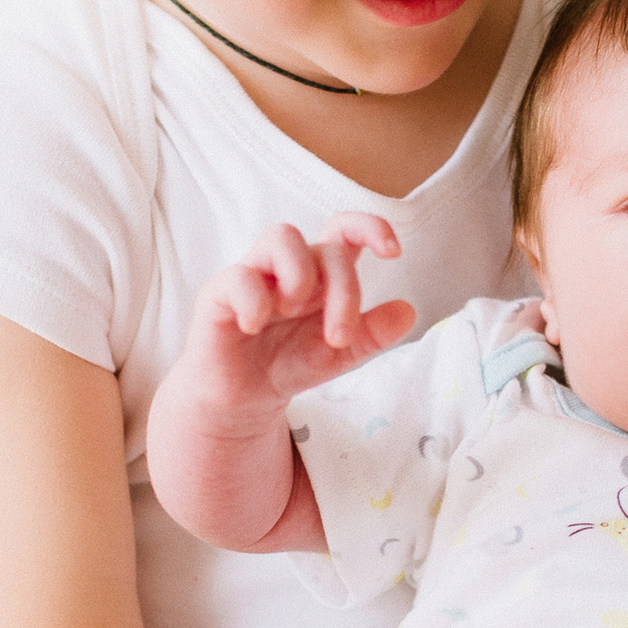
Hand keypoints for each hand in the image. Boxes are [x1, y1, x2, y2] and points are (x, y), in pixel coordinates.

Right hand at [184, 216, 415, 413]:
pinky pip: (240, 276)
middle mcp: (288, 267)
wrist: (242, 400)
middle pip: (325, 247)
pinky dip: (254, 302)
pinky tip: (255, 327)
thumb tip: (408, 311)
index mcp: (320, 275)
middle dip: (343, 291)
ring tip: (292, 313)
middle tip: (338, 336)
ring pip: (281, 236)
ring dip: (300, 276)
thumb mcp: (340, 354)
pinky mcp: (219, 293)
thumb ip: (373, 333)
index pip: (345, 230)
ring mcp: (254, 274)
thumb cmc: (287, 364)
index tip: (393, 252)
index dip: (370, 227)